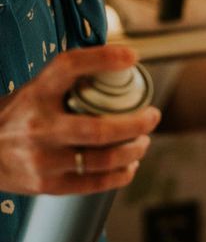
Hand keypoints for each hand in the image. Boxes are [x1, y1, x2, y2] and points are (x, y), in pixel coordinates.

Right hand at [0, 46, 160, 195]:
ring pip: (105, 159)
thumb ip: (66, 82)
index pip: (69, 67)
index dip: (103, 58)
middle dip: (137, 124)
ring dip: (134, 150)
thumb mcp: (33, 92)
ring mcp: (42, 160)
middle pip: (101, 129)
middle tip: (153, 116)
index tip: (131, 56)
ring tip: (143, 142)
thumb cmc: (16, 118)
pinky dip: (121, 174)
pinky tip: (130, 166)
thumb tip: (116, 63)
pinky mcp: (47, 185)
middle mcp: (38, 127)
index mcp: (35, 95)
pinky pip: (96, 183)